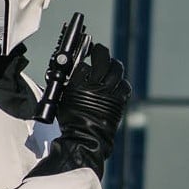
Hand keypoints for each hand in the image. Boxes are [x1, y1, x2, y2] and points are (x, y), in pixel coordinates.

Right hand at [42, 44, 130, 177]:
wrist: (85, 138)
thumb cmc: (71, 121)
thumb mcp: (63, 98)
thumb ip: (69, 83)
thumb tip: (72, 70)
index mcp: (79, 85)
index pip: (83, 64)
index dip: (83, 58)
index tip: (85, 53)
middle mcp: (96, 87)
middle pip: (103, 59)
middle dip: (101, 52)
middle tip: (98, 50)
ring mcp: (110, 93)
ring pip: (117, 69)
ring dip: (113, 64)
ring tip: (110, 64)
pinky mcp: (119, 101)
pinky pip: (125, 86)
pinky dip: (122, 82)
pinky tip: (118, 82)